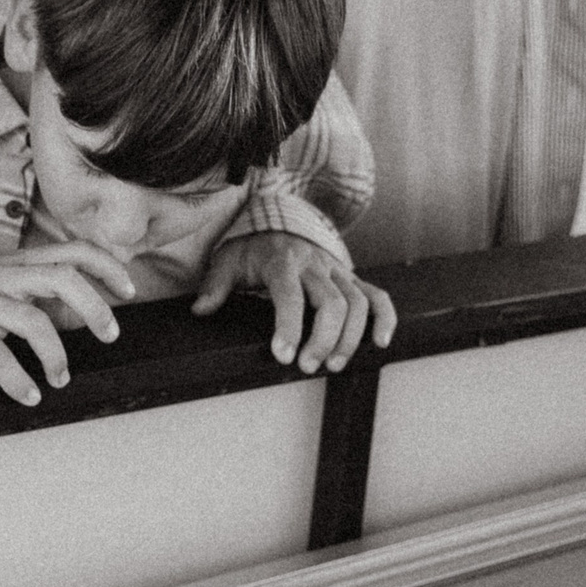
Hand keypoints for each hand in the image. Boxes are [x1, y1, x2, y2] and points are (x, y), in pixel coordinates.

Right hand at [0, 245, 135, 405]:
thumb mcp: (0, 274)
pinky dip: (18, 380)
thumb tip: (82, 305)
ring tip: (60, 379)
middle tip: (111, 335)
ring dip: (56, 355)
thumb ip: (37, 283)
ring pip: (33, 321)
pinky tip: (29, 395)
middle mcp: (5, 275)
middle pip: (62, 279)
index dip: (107, 266)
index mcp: (19, 262)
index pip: (73, 251)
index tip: (128, 289)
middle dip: (95, 308)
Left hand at [192, 233, 394, 373]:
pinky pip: (377, 296)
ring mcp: (337, 271)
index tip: (283, 356)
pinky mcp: (351, 277)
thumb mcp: (228, 260)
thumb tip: (200, 310)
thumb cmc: (252, 248)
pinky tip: (379, 343)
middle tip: (308, 366)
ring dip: (350, 338)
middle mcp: (314, 265)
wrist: (278, 220)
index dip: (288, 326)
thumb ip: (215, 286)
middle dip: (323, 339)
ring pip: (357, 303)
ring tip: (334, 365)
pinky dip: (384, 319)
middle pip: (332, 302)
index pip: (289, 295)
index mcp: (282, 262)